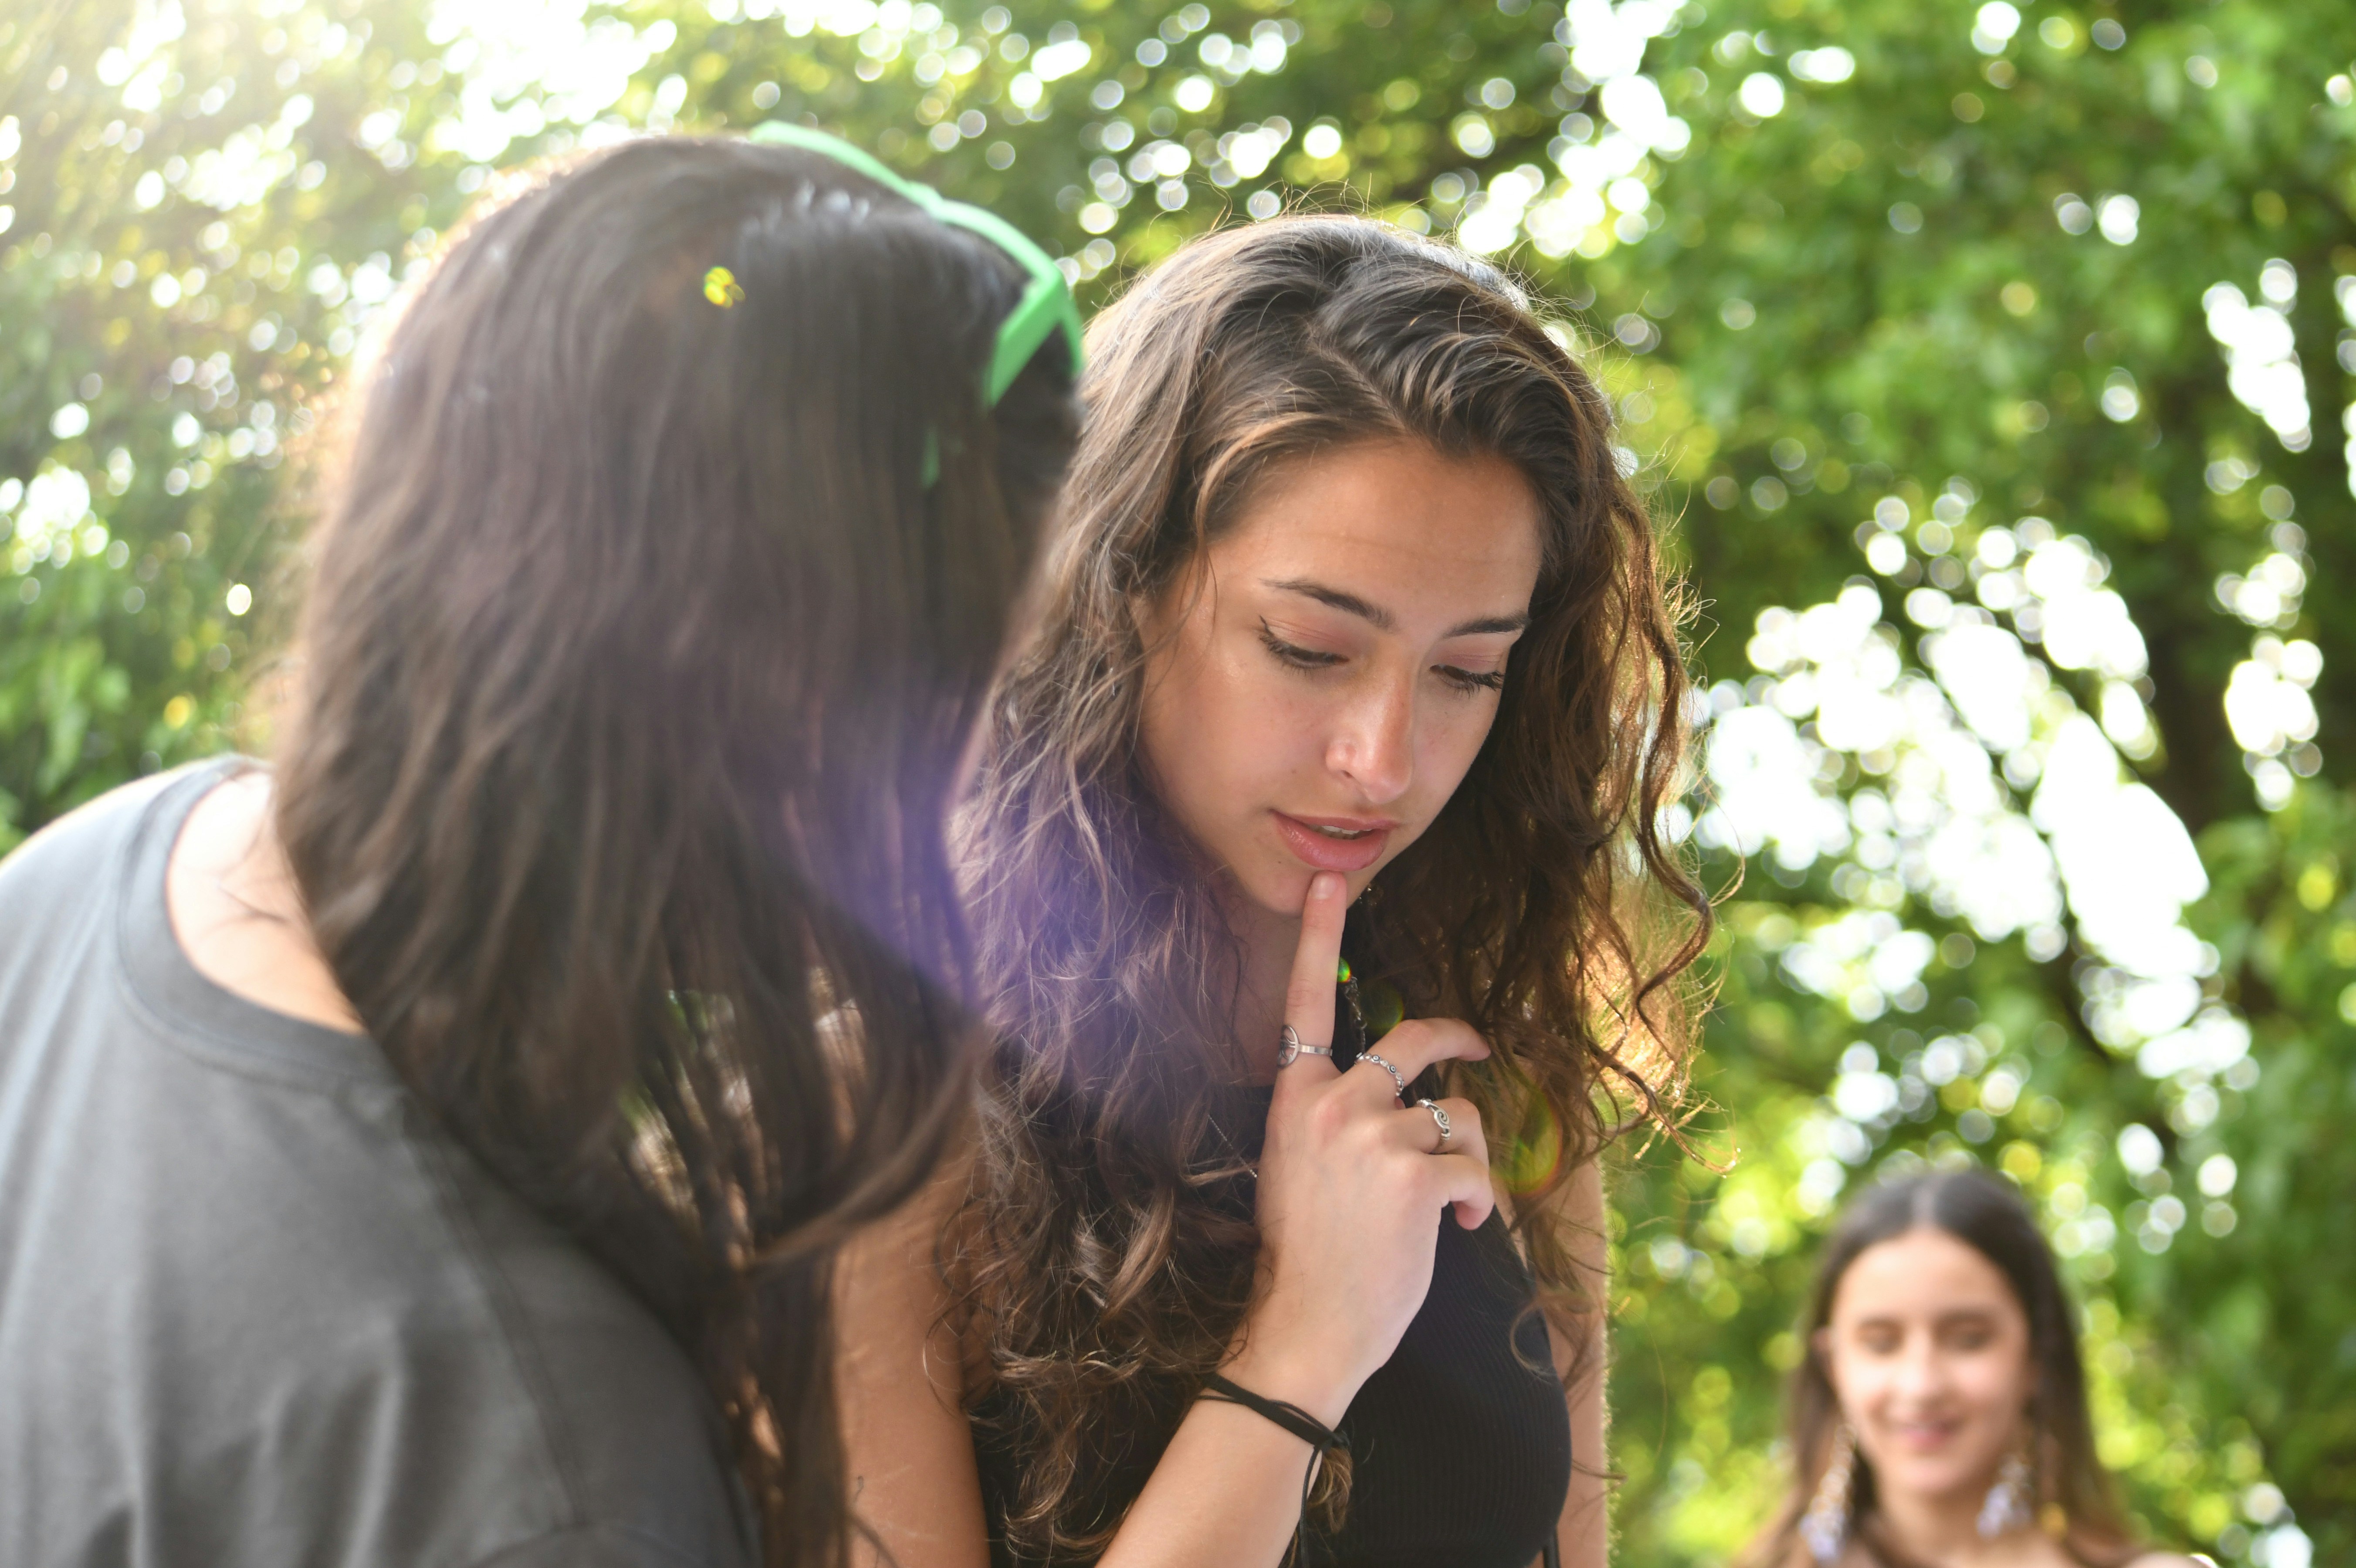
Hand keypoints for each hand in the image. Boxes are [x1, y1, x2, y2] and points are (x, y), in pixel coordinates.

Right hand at [1222, 871, 1495, 1426]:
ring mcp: (1375, 1133)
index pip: (1309, 1000)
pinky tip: (1455, 1231)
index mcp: (1296, 1095)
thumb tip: (1393, 1096)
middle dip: (1459, 1038)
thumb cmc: (1305, 1254)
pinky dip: (1477, 1203)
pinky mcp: (1418, 1172)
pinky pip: (1476, 1169)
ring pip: (1459, 1114)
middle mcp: (1334, 1101)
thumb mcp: (1297, 1165)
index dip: (1324, 936)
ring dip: (1465, 1158)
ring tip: (1447, 1208)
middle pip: (1416, 1041)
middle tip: (1481, 1048)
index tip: (1331, 879)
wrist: (1306, 1323)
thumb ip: (1333, 1117)